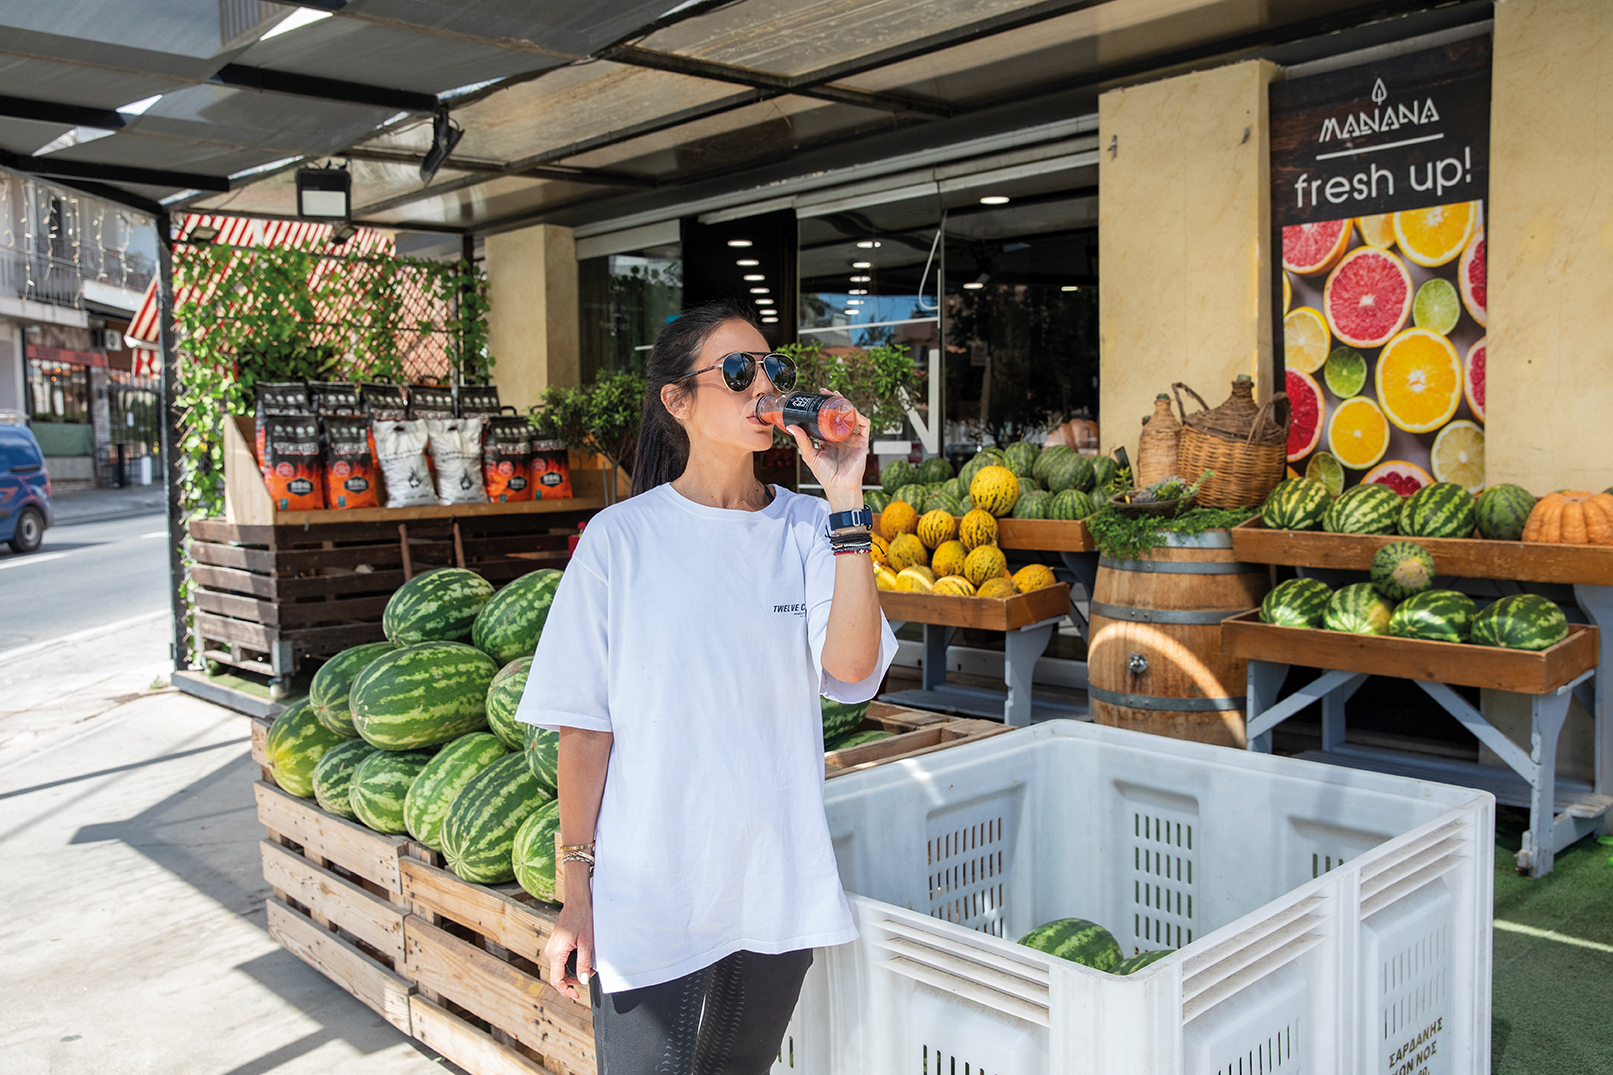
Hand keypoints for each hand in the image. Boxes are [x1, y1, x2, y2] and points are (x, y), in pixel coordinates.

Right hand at [545, 898, 593, 1000]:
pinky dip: (570, 963)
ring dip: (572, 971)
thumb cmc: (582, 918)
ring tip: (587, 966)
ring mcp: (552, 947)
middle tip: (589, 974)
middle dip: (573, 980)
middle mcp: (551, 951)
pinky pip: (560, 959)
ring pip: (560, 968)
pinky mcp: (556, 944)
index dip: (566, 991)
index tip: (575, 995)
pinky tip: (581, 958)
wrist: (577, 902)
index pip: (556, 980)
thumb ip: (584, 963)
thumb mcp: (586, 942)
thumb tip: (583, 980)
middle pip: (558, 975)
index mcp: (556, 953)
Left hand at [787, 390, 870, 507]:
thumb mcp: (810, 455)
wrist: (839, 486)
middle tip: (826, 392)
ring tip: (838, 396)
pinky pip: (864, 425)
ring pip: (852, 416)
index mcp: (830, 439)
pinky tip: (851, 410)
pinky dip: (859, 416)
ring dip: (846, 404)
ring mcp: (853, 438)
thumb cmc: (825, 475)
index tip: (818, 397)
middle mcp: (842, 437)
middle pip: (840, 414)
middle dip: (835, 401)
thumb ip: (802, 441)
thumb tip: (791, 426)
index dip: (825, 407)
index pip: (828, 419)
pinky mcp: (862, 442)